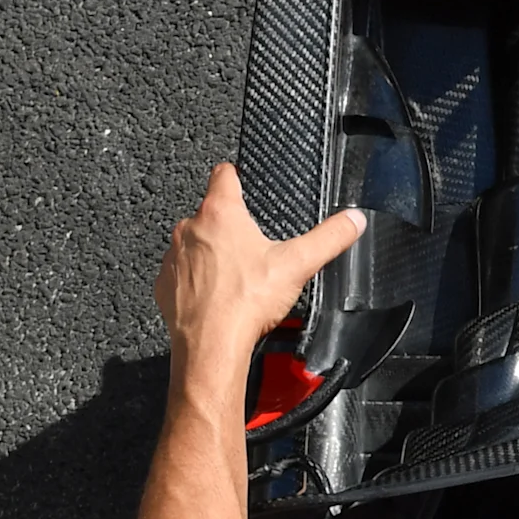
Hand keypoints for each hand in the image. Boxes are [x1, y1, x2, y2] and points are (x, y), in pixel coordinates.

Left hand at [155, 164, 361, 389]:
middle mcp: (190, 229)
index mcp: (220, 214)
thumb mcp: (299, 264)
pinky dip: (199, 280)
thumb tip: (352, 220)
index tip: (242, 178)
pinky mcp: (165, 283)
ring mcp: (174, 256)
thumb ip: (329, 238)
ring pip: (196, 243)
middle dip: (231, 225)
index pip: (223, 175)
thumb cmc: (244, 303)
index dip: (237, 174)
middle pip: (212, 213)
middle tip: (255, 247)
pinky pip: (183, 272)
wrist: (212, 345)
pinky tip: (220, 295)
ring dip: (213, 253)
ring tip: (239, 277)